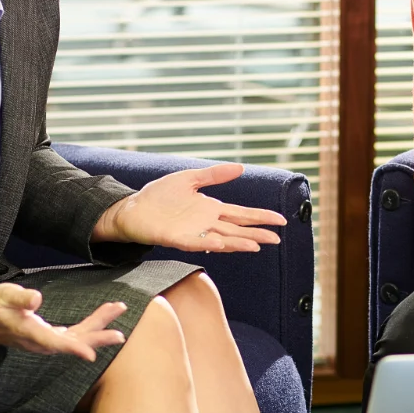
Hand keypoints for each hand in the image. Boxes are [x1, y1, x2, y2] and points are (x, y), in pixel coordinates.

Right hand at [0, 283, 125, 361]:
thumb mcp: (3, 296)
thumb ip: (20, 298)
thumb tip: (37, 298)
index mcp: (29, 333)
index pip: (54, 343)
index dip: (73, 348)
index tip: (91, 354)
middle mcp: (42, 341)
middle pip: (73, 342)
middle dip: (97, 338)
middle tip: (120, 335)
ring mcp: (48, 340)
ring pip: (78, 336)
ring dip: (100, 326)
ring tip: (119, 308)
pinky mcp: (52, 336)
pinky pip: (76, 332)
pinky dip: (92, 323)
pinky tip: (106, 314)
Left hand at [95, 164, 287, 251]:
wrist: (131, 208)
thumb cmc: (159, 195)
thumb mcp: (189, 178)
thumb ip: (214, 175)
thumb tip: (240, 167)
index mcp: (211, 209)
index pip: (242, 214)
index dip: (261, 217)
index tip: (281, 221)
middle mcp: (206, 224)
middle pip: (237, 230)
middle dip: (257, 234)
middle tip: (277, 239)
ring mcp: (193, 232)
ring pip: (221, 239)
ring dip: (238, 242)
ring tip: (256, 245)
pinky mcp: (175, 238)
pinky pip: (194, 243)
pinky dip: (207, 244)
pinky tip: (219, 243)